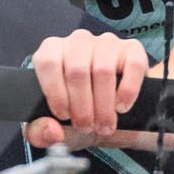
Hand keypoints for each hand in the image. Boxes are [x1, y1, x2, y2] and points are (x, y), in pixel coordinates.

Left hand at [25, 30, 150, 150]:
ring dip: (104, 105)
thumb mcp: (51, 125)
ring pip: (103, 70)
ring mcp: (106, 42)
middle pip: (77, 71)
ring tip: (104, 125)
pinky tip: (121, 107)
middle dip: (82, 107)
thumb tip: (53, 131)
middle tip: (87, 128)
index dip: (56, 93)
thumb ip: (41, 132)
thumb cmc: (75, 111)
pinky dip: (128, 91)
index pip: (48, 63)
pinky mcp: (132, 49)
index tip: (64, 116)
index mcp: (52, 50)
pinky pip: (132, 65)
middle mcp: (78, 41)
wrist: (107, 110)